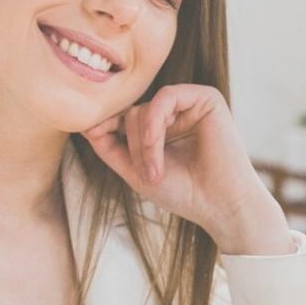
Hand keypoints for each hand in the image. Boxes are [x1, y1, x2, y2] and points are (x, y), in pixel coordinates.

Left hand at [84, 84, 293, 255]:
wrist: (221, 206)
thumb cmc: (185, 193)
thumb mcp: (136, 171)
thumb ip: (110, 146)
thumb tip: (84, 122)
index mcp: (164, 128)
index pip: (125, 118)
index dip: (107, 126)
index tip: (94, 135)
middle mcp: (177, 112)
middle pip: (131, 113)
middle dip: (131, 145)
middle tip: (146, 175)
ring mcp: (192, 103)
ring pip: (144, 108)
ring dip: (142, 142)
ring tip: (155, 172)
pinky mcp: (206, 98)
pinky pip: (164, 98)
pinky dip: (154, 126)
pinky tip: (157, 150)